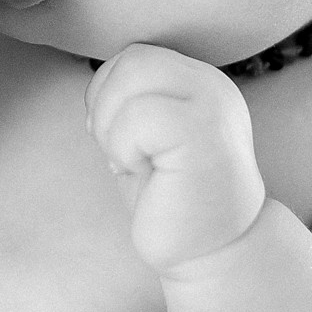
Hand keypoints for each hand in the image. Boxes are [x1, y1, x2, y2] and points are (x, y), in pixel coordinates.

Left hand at [85, 44, 266, 273]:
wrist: (213, 255)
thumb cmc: (171, 198)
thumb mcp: (149, 136)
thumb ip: (131, 99)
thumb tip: (99, 83)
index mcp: (199, 82)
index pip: (136, 56)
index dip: (109, 94)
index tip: (117, 139)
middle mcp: (213, 85)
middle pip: (133, 58)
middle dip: (106, 105)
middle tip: (121, 153)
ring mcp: (212, 105)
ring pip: (131, 76)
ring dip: (112, 128)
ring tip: (134, 163)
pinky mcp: (204, 133)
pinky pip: (137, 116)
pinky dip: (123, 147)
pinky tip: (146, 175)